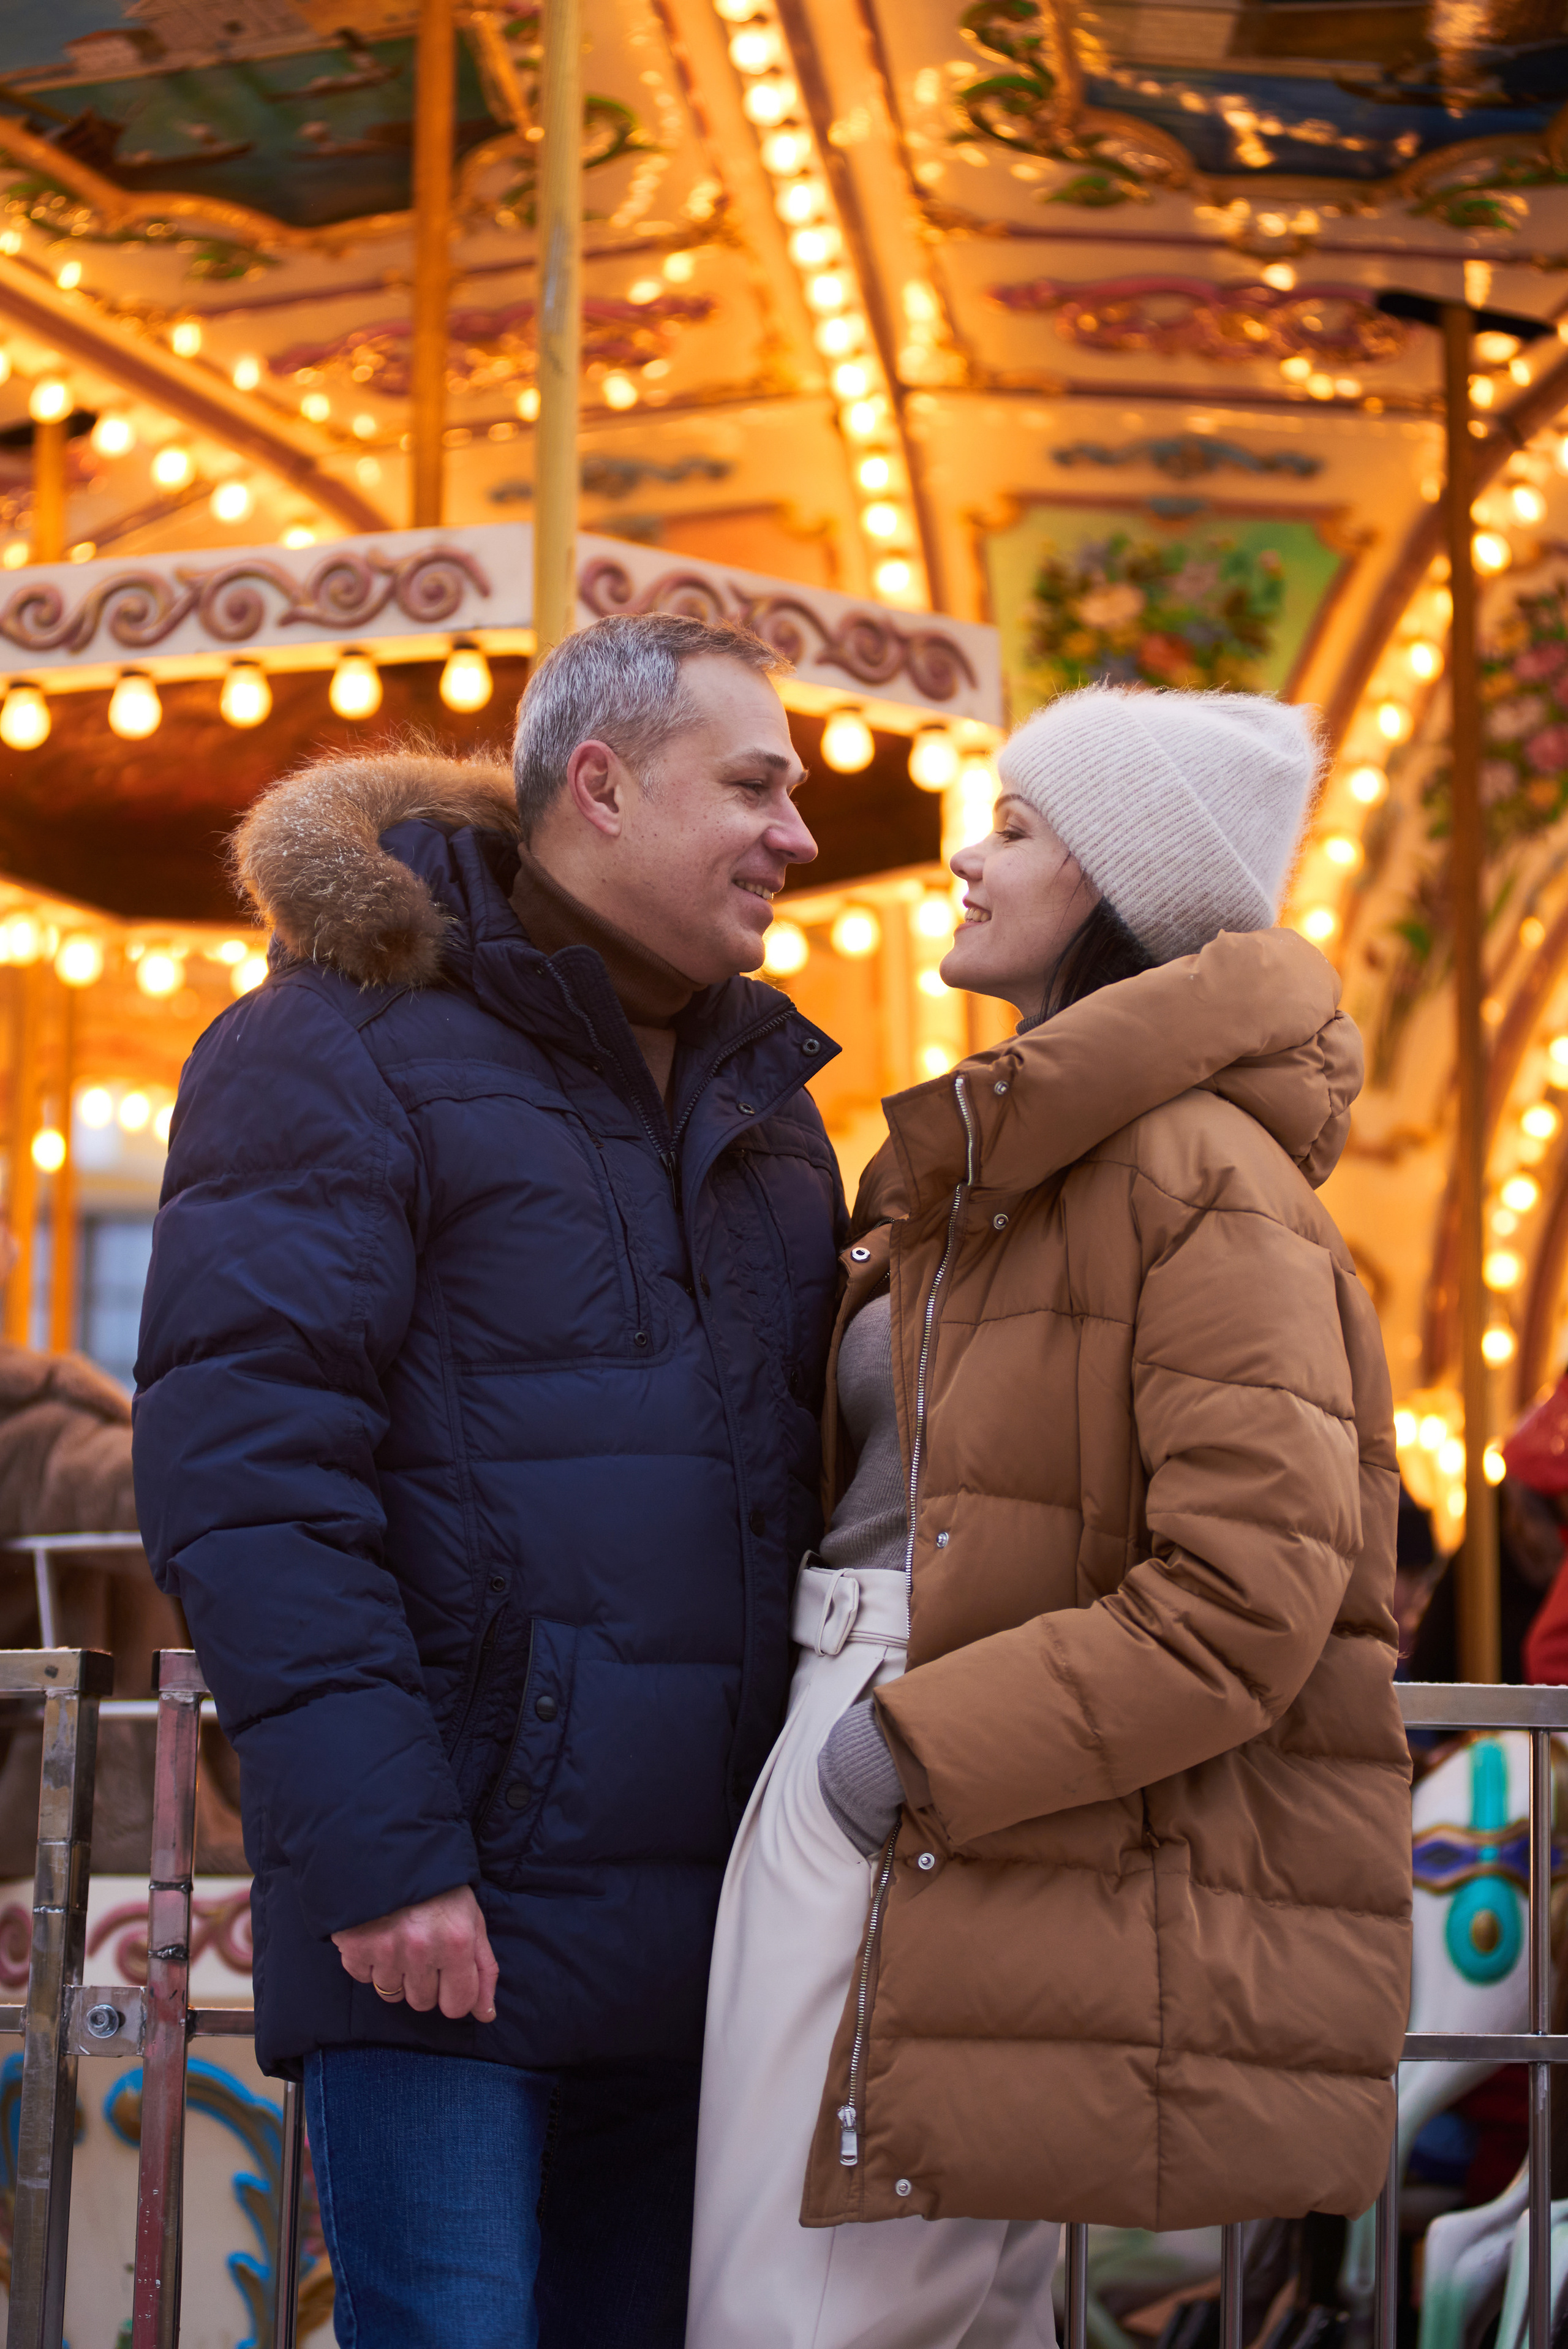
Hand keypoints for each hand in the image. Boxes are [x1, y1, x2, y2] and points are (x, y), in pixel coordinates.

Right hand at [331, 1885, 498, 2021]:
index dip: (454, 1996)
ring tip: (398, 1938)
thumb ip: (483, 1968)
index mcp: (456, 1942)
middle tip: (421, 1948)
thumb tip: (486, 2015)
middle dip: (424, 1982)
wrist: (390, 1846)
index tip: (448, 1978)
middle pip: (423, 2003)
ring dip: (395, 1973)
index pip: (457, 2006)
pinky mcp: (354, 1946)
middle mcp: (421, 1949)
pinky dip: (368, 1961)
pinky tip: (375, 1934)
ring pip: (392, 1994)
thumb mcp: (472, 1919)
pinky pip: (362, 1978)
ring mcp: (385, 1949)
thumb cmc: (439, 1887)